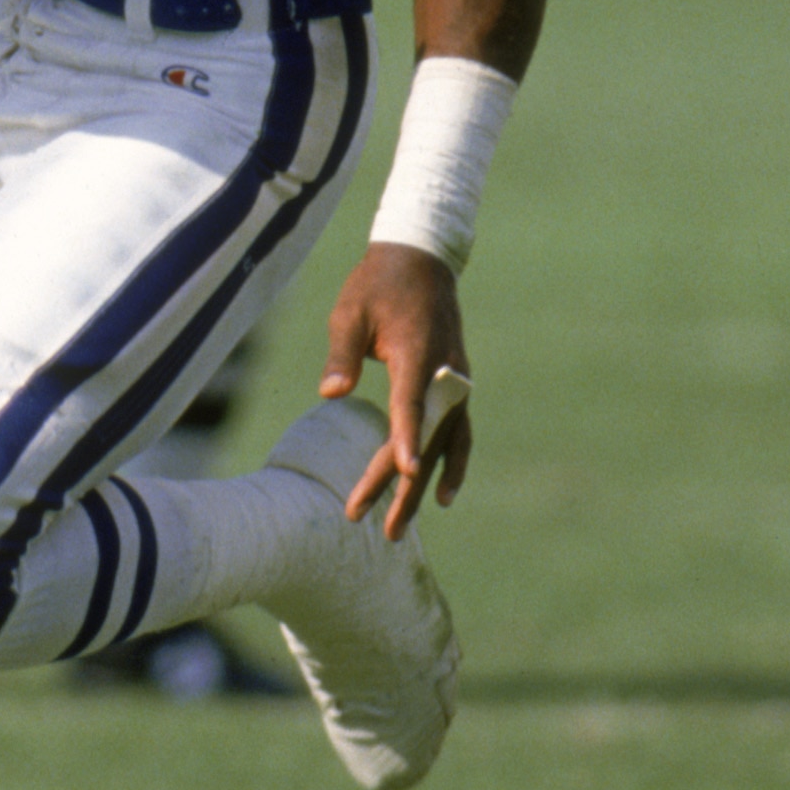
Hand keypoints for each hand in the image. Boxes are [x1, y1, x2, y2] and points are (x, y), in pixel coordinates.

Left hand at [319, 244, 472, 537]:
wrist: (421, 261)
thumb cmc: (377, 285)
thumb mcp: (350, 310)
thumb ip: (342, 352)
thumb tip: (330, 393)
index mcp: (416, 353)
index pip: (410, 403)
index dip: (406, 439)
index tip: (403, 473)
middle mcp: (443, 374)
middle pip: (425, 437)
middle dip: (400, 483)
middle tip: (373, 525)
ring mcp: (454, 382)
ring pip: (442, 444)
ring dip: (421, 486)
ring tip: (398, 527)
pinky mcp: (455, 386)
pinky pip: (459, 433)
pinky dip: (453, 464)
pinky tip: (442, 495)